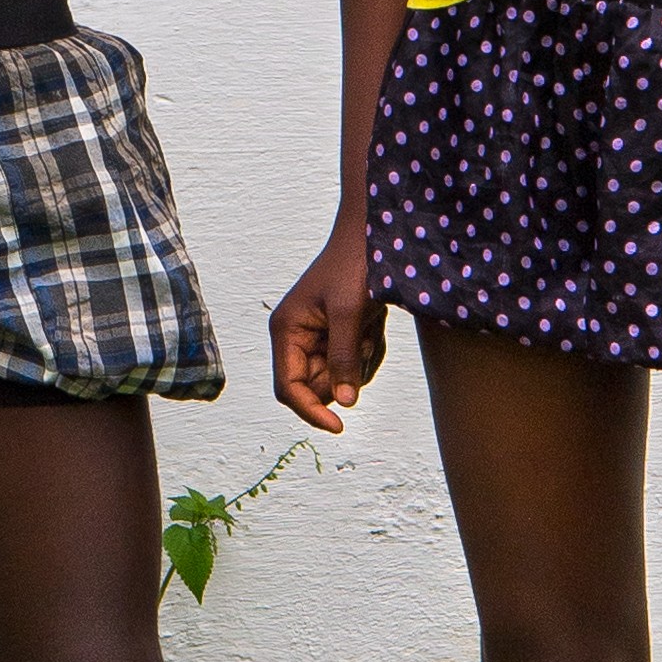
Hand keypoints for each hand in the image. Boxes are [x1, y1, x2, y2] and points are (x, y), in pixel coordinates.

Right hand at [270, 222, 387, 433]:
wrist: (373, 235)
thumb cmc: (355, 265)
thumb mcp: (350, 313)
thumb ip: (344, 359)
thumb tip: (343, 404)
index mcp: (286, 330)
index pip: (288, 388)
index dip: (310, 411)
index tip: (340, 426)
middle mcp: (296, 337)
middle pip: (315, 388)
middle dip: (343, 378)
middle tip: (363, 345)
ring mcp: (318, 337)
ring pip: (337, 379)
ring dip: (360, 364)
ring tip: (369, 330)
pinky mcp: (338, 335)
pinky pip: (353, 366)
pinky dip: (369, 355)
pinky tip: (374, 328)